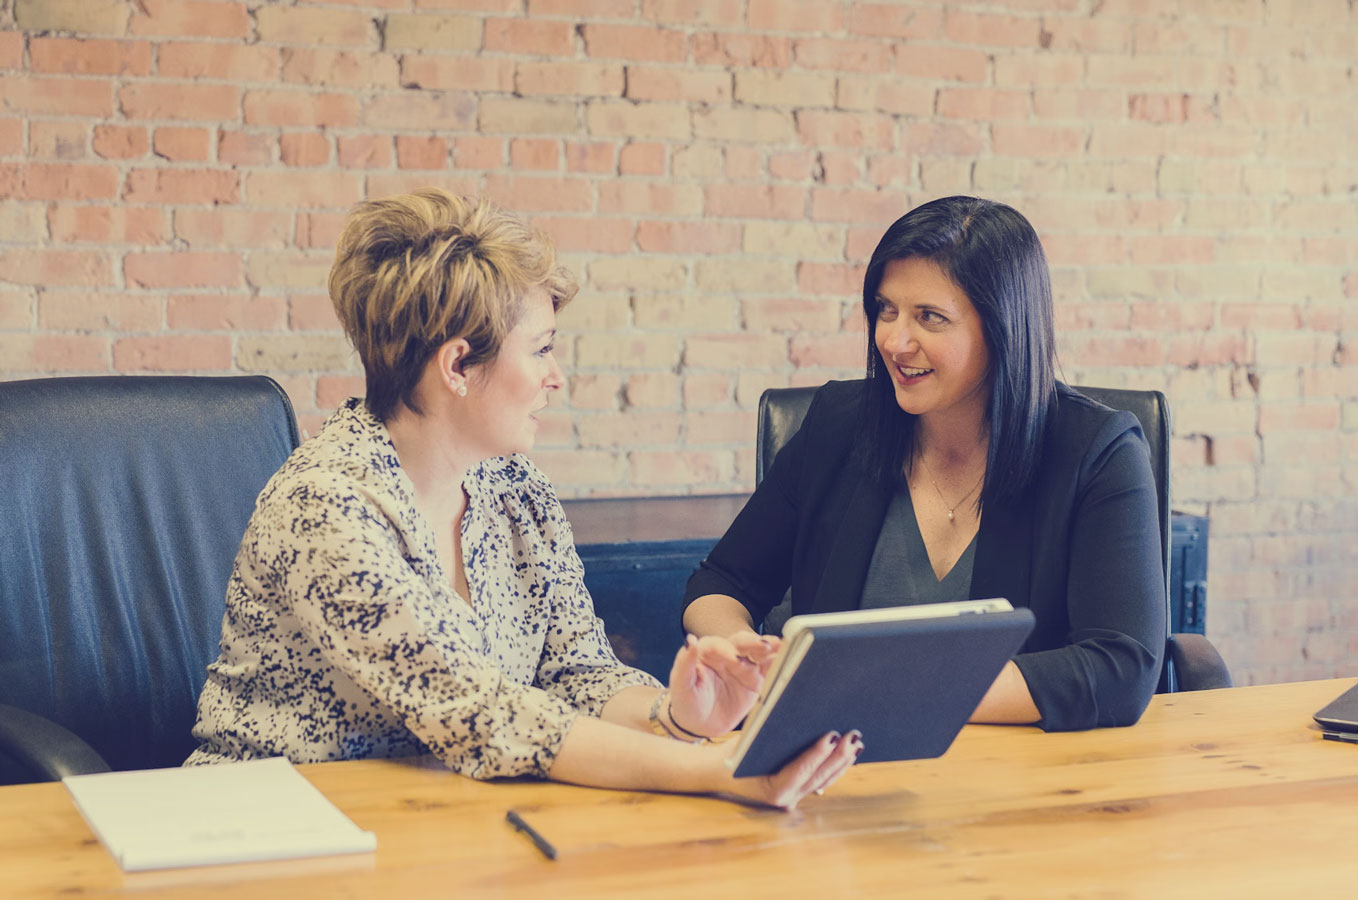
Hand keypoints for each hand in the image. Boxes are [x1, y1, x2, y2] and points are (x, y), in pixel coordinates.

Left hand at [667, 632, 781, 737]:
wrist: (699, 724)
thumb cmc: (687, 702)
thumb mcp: (681, 685)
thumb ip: (685, 663)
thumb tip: (690, 640)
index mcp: (707, 652)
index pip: (717, 645)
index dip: (726, 649)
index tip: (733, 658)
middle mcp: (727, 655)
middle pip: (742, 643)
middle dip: (753, 643)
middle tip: (765, 646)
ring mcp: (743, 666)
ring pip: (758, 653)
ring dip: (770, 649)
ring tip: (781, 646)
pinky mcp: (756, 680)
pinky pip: (769, 669)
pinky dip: (779, 663)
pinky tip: (789, 658)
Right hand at [721, 730, 862, 809]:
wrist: (718, 773)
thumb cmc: (732, 754)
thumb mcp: (747, 742)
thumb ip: (771, 734)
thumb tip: (799, 714)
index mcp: (772, 791)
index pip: (800, 771)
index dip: (817, 753)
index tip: (832, 735)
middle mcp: (785, 800)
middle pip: (818, 777)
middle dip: (838, 756)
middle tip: (853, 736)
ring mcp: (794, 799)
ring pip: (824, 781)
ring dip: (842, 762)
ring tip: (856, 742)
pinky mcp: (798, 792)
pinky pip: (821, 781)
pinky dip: (835, 767)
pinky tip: (848, 754)